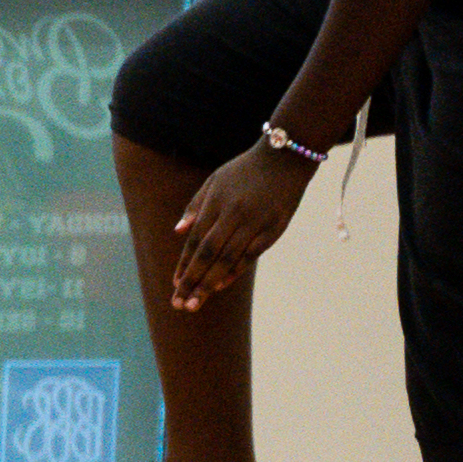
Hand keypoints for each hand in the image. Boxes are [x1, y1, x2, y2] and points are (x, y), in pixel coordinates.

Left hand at [166, 140, 315, 307]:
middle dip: (192, 281)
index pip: (196, 240)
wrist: (287, 156)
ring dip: (210, 282)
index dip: (184, 264)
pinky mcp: (276, 227)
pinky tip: (221, 285)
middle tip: (180, 304)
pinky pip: (252, 254)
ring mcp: (256, 221)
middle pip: (209, 254)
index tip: (175, 285)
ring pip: (229, 258)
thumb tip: (178, 231)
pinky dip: (235, 270)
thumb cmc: (246, 170)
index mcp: (217, 203)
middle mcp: (235, 214)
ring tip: (196, 302)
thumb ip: (196, 206)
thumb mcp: (215, 181)